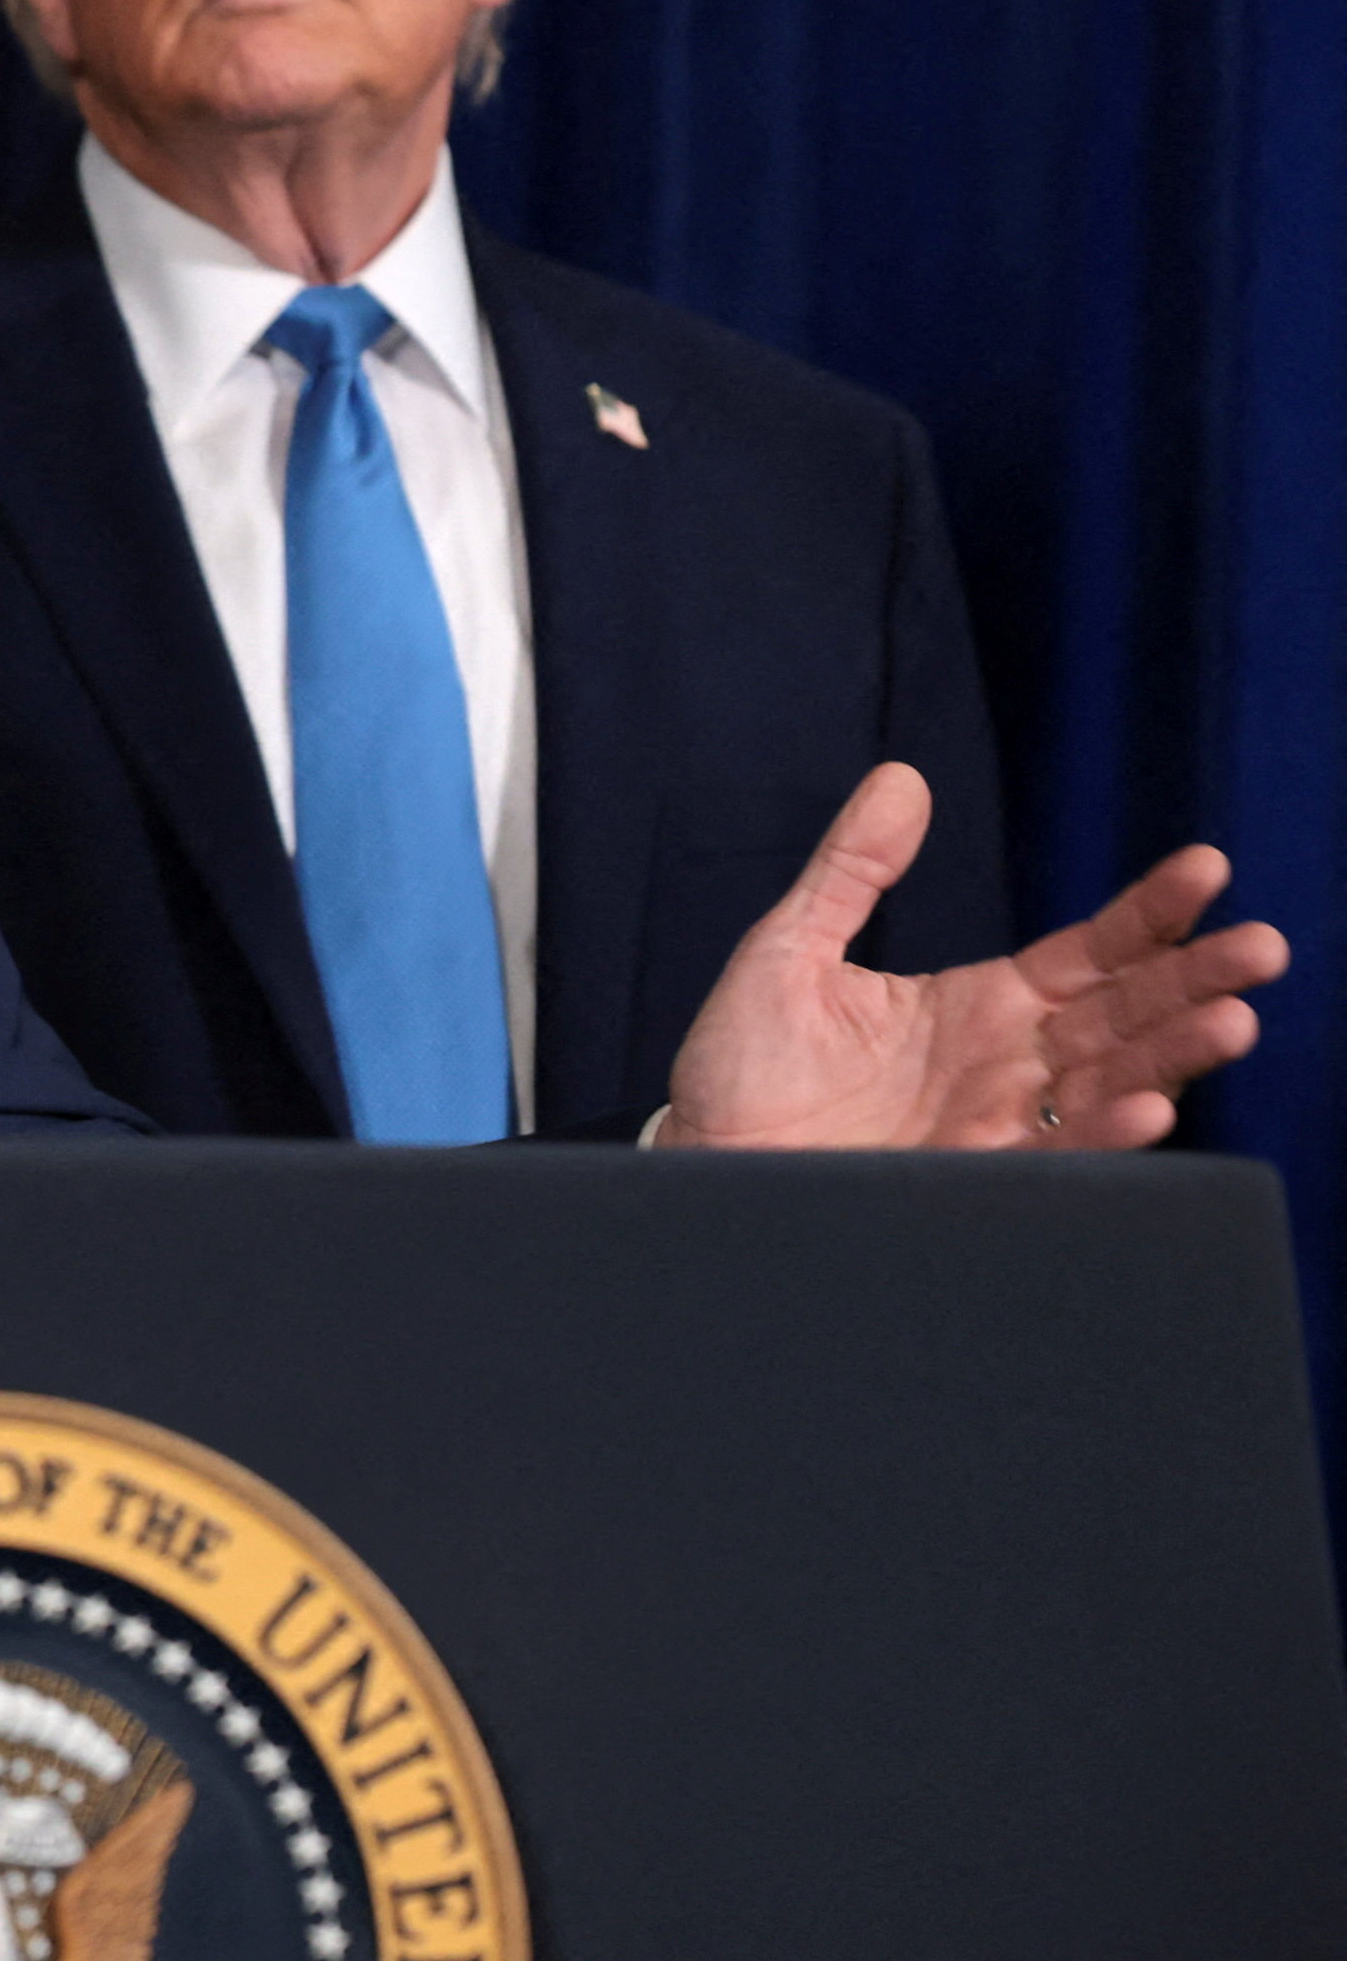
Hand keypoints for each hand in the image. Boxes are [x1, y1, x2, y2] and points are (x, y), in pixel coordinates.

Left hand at [660, 763, 1286, 1149]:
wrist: (697, 1161)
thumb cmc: (741, 1064)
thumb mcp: (789, 949)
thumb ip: (851, 870)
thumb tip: (900, 779)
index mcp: (979, 1003)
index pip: (1090, 950)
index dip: (1149, 911)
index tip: (1207, 868)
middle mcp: (1007, 1063)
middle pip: (1126, 1013)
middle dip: (1197, 981)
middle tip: (1262, 948)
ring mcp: (997, 1123)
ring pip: (1111, 1082)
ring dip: (1175, 1055)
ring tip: (1233, 1021)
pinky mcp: (971, 1181)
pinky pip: (1055, 1155)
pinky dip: (1103, 1133)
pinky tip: (1149, 1107)